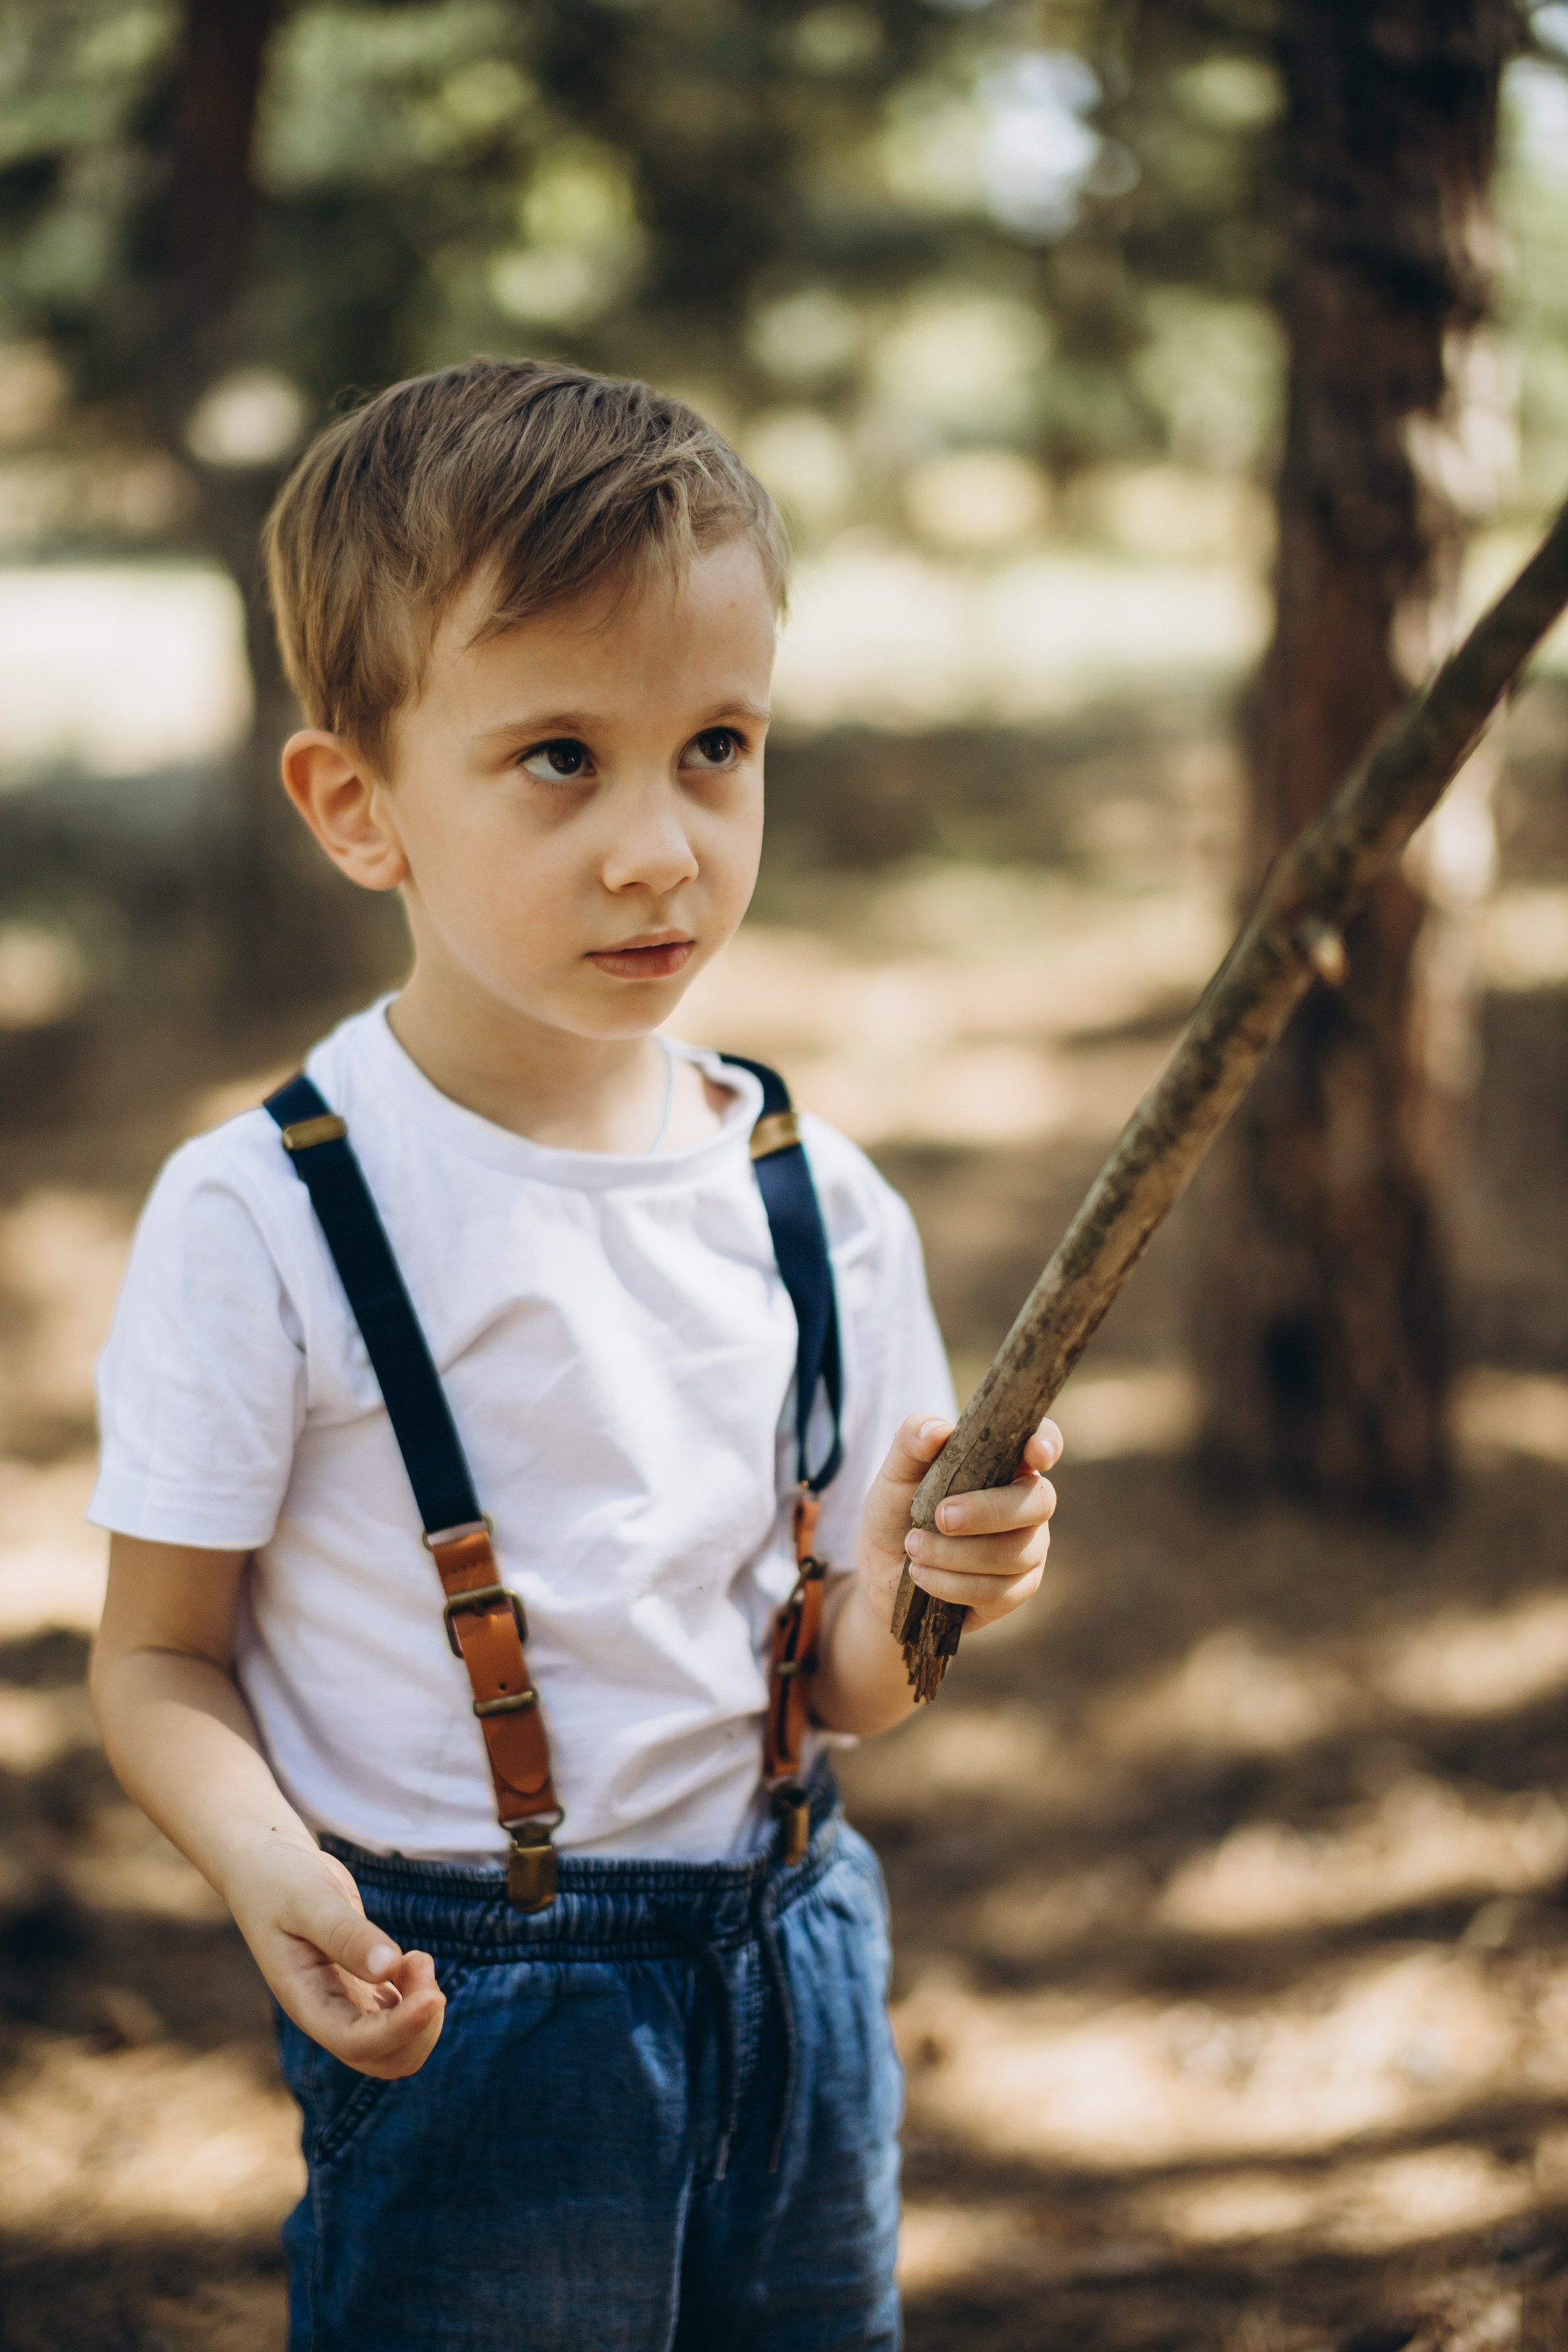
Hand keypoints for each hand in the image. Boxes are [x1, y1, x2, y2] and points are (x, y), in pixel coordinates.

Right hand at [225, 1835, 445, 2077]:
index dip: (400, 2030)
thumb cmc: (281, 1881)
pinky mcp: (363, 1989)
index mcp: (305, 2002)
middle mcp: (326, 2013)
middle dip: (418, 2025)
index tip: (433, 1994)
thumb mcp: (310, 1901)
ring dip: (422, 2012)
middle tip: (420, 1961)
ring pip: (397, 2046)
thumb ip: (346, 1935)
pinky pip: (399, 2018)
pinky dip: (418, 1997)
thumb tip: (389, 1968)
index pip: (356, 2043)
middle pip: (385, 2060)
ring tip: (417, 1959)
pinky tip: (411, 1961)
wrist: (269, 1870)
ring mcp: (346, 2005)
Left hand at [857, 1411, 1061, 1633]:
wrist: (880, 1571)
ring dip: (955, 1553)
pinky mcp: (1012, 1593)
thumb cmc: (896, 1512)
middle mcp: (1025, 1506)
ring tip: (913, 1548)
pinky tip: (921, 1575)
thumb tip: (938, 1431)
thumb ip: (911, 1443)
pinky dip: (952, 1584)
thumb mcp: (894, 1473)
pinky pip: (997, 1592)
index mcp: (1004, 1465)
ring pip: (1014, 1553)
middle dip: (988, 1511)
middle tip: (940, 1517)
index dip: (1047, 1444)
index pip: (1043, 1443)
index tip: (1034, 1453)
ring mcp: (1026, 1551)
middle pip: (1039, 1503)